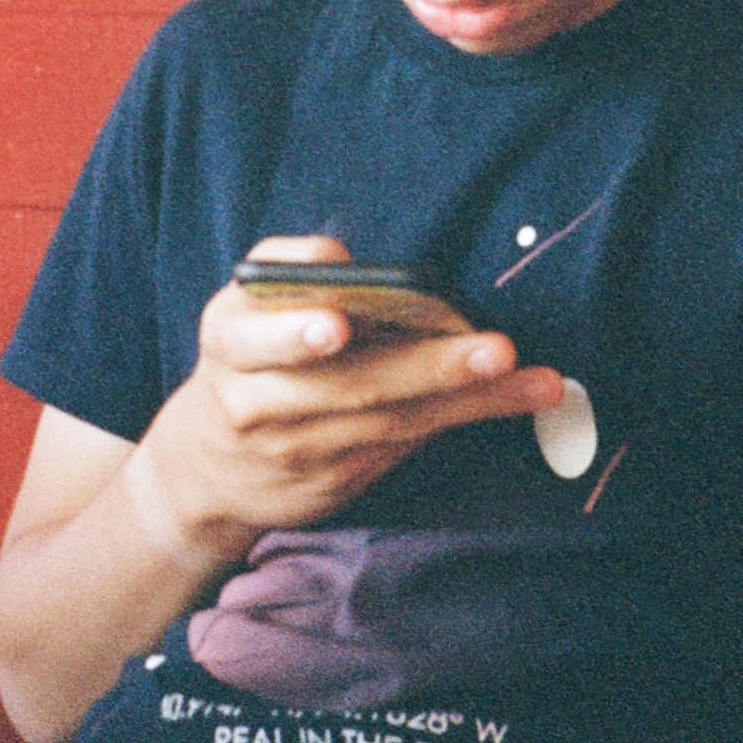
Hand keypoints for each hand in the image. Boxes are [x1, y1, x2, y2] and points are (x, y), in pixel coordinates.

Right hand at [126, 236, 562, 557]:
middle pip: (349, 384)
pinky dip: (461, 418)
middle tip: (495, 349)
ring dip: (472, 399)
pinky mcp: (333, 482)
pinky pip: (404, 445)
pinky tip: (513, 399)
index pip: (254, 338)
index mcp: (230, 343)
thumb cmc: (250, 357)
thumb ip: (289, 269)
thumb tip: (342, 260)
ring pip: (392, 420)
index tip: (338, 324)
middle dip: (429, 367)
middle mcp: (256, 404)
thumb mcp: (245, 308)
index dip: (295, 333)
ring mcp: (297, 451)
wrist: (208, 469)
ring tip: (534, 380)